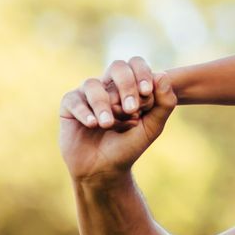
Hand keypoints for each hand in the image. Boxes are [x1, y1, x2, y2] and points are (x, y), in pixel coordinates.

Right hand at [59, 56, 175, 184]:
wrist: (105, 169)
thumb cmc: (129, 146)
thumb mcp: (152, 127)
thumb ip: (164, 103)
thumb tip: (162, 75)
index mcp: (129, 86)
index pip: (136, 65)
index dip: (142, 74)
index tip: (146, 93)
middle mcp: (108, 85)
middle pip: (117, 67)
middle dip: (127, 86)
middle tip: (131, 110)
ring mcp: (87, 94)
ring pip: (94, 84)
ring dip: (104, 104)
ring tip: (108, 125)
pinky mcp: (69, 105)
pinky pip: (74, 100)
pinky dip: (84, 112)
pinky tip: (92, 124)